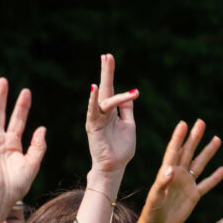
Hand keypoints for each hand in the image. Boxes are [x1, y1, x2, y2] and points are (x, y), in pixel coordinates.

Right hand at [0, 77, 45, 208]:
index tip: (26, 92)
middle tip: (4, 80)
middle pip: (1, 113)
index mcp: (13, 144)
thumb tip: (42, 128)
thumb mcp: (32, 164)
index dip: (22, 106)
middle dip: (3, 97)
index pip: (18, 120)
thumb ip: (38, 146)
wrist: (1, 195)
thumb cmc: (17, 184)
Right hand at [87, 54, 138, 179]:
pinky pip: (93, 110)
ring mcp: (97, 118)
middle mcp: (103, 112)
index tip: (114, 62)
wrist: (114, 167)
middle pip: (105, 88)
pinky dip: (93, 99)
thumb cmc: (121, 149)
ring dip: (104, 79)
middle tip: (107, 55)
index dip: (114, 78)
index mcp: (112, 112)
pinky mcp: (93, 125)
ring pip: (102, 97)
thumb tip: (130, 95)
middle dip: (107, 72)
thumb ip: (127, 111)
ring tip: (107, 62)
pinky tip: (94, 87)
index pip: (113, 91)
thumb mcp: (129, 126)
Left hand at [138, 120, 222, 222]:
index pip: (174, 151)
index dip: (179, 138)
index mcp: (167, 172)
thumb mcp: (155, 197)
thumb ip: (162, 182)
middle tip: (201, 122)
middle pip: (188, 152)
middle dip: (195, 138)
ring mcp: (186, 184)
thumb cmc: (152, 211)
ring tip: (216, 139)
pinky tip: (222, 169)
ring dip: (207, 152)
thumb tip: (171, 169)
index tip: (184, 124)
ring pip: (199, 164)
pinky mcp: (194, 195)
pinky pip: (206, 184)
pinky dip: (214, 178)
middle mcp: (178, 174)